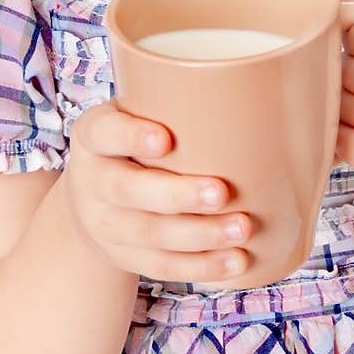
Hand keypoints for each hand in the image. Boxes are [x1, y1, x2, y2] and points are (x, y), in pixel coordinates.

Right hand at [64, 97, 252, 281]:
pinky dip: (202, 266)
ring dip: (200, 235)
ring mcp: (104, 224)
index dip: (131, 136)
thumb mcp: (138, 112)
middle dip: (177, 196)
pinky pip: (162, 266)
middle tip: (222, 192)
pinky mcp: (124, 256)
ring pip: (149, 235)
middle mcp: (92, 180)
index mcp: (94, 135)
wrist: (95, 195)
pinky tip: (236, 260)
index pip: (105, 132)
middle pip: (128, 191)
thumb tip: (262, 87)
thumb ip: (176, 102)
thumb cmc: (137, 138)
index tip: (165, 139)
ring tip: (242, 228)